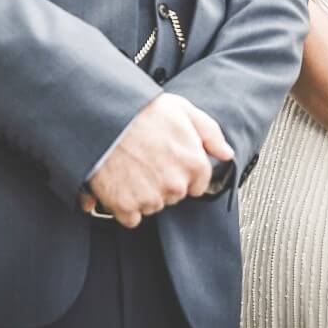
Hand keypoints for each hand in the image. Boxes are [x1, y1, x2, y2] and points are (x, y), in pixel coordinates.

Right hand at [85, 94, 233, 228]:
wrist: (101, 115)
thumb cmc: (140, 110)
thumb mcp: (183, 109)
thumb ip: (210, 133)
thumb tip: (226, 153)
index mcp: (194, 163)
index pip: (198, 184)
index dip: (182, 171)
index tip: (167, 160)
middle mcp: (175, 184)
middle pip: (174, 195)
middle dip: (163, 181)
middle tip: (146, 159)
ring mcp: (151, 197)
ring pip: (153, 206)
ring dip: (144, 193)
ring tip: (130, 167)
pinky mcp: (125, 206)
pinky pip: (131, 218)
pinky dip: (125, 206)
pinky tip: (119, 183)